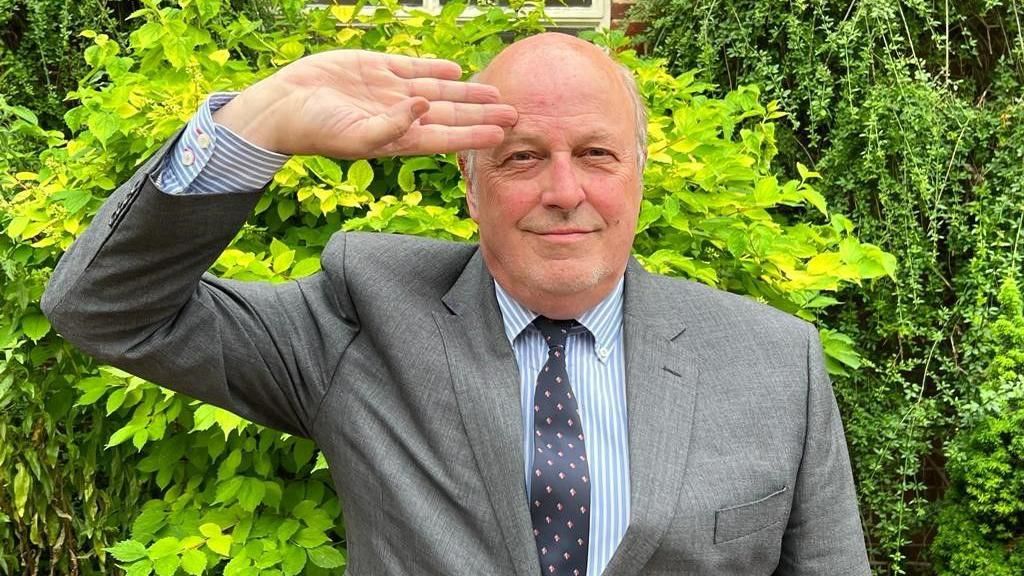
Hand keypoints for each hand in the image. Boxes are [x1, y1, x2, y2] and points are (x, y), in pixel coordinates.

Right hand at [212, 49, 516, 157]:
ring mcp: (389, 92)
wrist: (282, 107)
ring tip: (494, 94)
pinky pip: (414, 69)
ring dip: (466, 94)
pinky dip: (436, 70)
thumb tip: (424, 108)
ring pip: (439, 92)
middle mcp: (400, 116)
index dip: (475, 135)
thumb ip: (392, 126)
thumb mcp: (354, 134)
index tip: (503, 133)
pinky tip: (456, 73)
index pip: (447, 138)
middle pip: (451, 115)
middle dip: (481, 115)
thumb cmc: (314, 129)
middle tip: (514, 113)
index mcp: (398, 138)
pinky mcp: (376, 70)